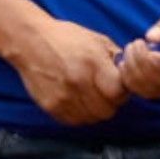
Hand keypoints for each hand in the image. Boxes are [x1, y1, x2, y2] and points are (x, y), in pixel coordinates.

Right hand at [4, 17, 128, 124]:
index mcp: (92, 63)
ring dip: (95, 110)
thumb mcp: (97, 40)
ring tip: (92, 97)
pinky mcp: (49, 106)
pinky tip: (78, 101)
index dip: (123, 92)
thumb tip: (129, 72)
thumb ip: (115, 57)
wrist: (30, 41)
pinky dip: (80, 114)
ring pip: (91, 118)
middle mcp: (78, 82)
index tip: (119, 87)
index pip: (117, 93)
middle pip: (106, 110)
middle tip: (106, 93)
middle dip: (111, 103)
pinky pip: (73, 120)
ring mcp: (62, 96)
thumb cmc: (66, 38)